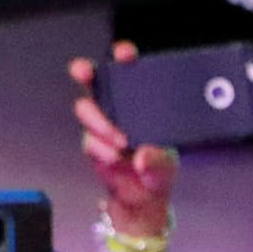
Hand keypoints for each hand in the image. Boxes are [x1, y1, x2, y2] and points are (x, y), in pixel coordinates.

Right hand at [67, 45, 178, 245]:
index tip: (125, 53)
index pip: (128, 69)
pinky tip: (115, 158)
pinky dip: (101, 148)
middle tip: (84, 71)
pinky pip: (89, 140)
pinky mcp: (93, 143)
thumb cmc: (158, 169)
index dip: (124, 56)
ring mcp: (101, 123)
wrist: (143, 198)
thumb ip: (158, 160)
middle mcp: (116, 106)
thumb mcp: (168, 164)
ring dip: (98, 122)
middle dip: (86, 72)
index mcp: (139, 100)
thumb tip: (141, 157)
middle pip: (94, 80)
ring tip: (119, 142)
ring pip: (86, 109)